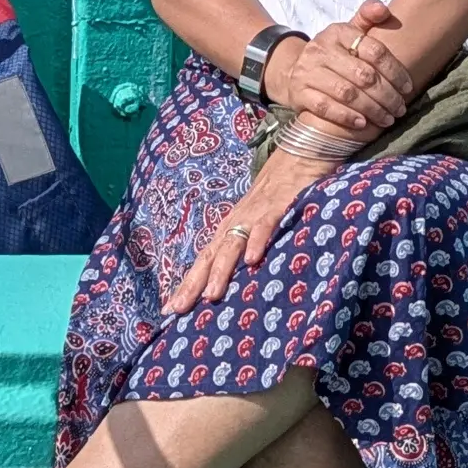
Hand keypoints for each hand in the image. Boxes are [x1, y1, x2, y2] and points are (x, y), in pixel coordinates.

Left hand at [166, 143, 338, 311]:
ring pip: (232, 245)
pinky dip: (257, 242)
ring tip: (211, 295)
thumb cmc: (275, 195)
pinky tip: (252, 260)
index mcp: (229, 230)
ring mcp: (254, 216)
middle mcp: (235, 224)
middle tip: (179, 309)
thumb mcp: (257, 223)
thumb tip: (239, 280)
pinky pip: (264, 227)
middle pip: (210, 257)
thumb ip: (247, 246)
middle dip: (193, 283)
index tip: (170, 310)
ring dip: (221, 270)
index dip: (187, 284)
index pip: (203, 261)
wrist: (297, 157)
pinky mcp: (276, 207)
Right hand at [272, 1, 412, 138]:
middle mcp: (321, 49)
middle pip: (363, 75)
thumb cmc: (334, 54)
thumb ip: (368, 18)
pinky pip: (325, 107)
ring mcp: (308, 72)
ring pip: (347, 93)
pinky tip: (362, 124)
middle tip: (400, 109)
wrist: (294, 70)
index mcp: (338, 32)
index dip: (395, 71)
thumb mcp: (349, 32)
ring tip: (387, 119)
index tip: (407, 88)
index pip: (374, 50)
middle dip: (386, 95)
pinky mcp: (299, 93)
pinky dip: (346, 116)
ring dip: (371, 109)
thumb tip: (383, 9)